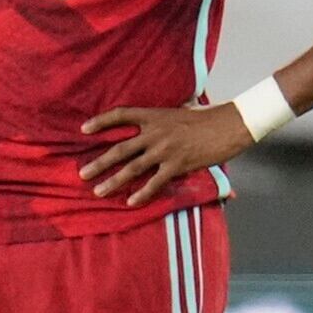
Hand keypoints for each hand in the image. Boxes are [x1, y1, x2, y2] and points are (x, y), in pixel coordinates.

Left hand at [80, 101, 253, 207]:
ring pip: (133, 168)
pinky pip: (155, 182)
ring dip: (113, 181)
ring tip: (98, 191)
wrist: (229, 125)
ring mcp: (165, 150)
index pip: (121, 115)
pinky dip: (142, 194)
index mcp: (155, 115)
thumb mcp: (182, 110)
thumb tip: (162, 116)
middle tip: (82, 174)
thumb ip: (166, 116)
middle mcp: (155, 132)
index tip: (83, 129)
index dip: (101, 121)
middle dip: (100, 163)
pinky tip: (130, 202)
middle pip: (120, 148)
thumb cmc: (208, 117)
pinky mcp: (177, 165)